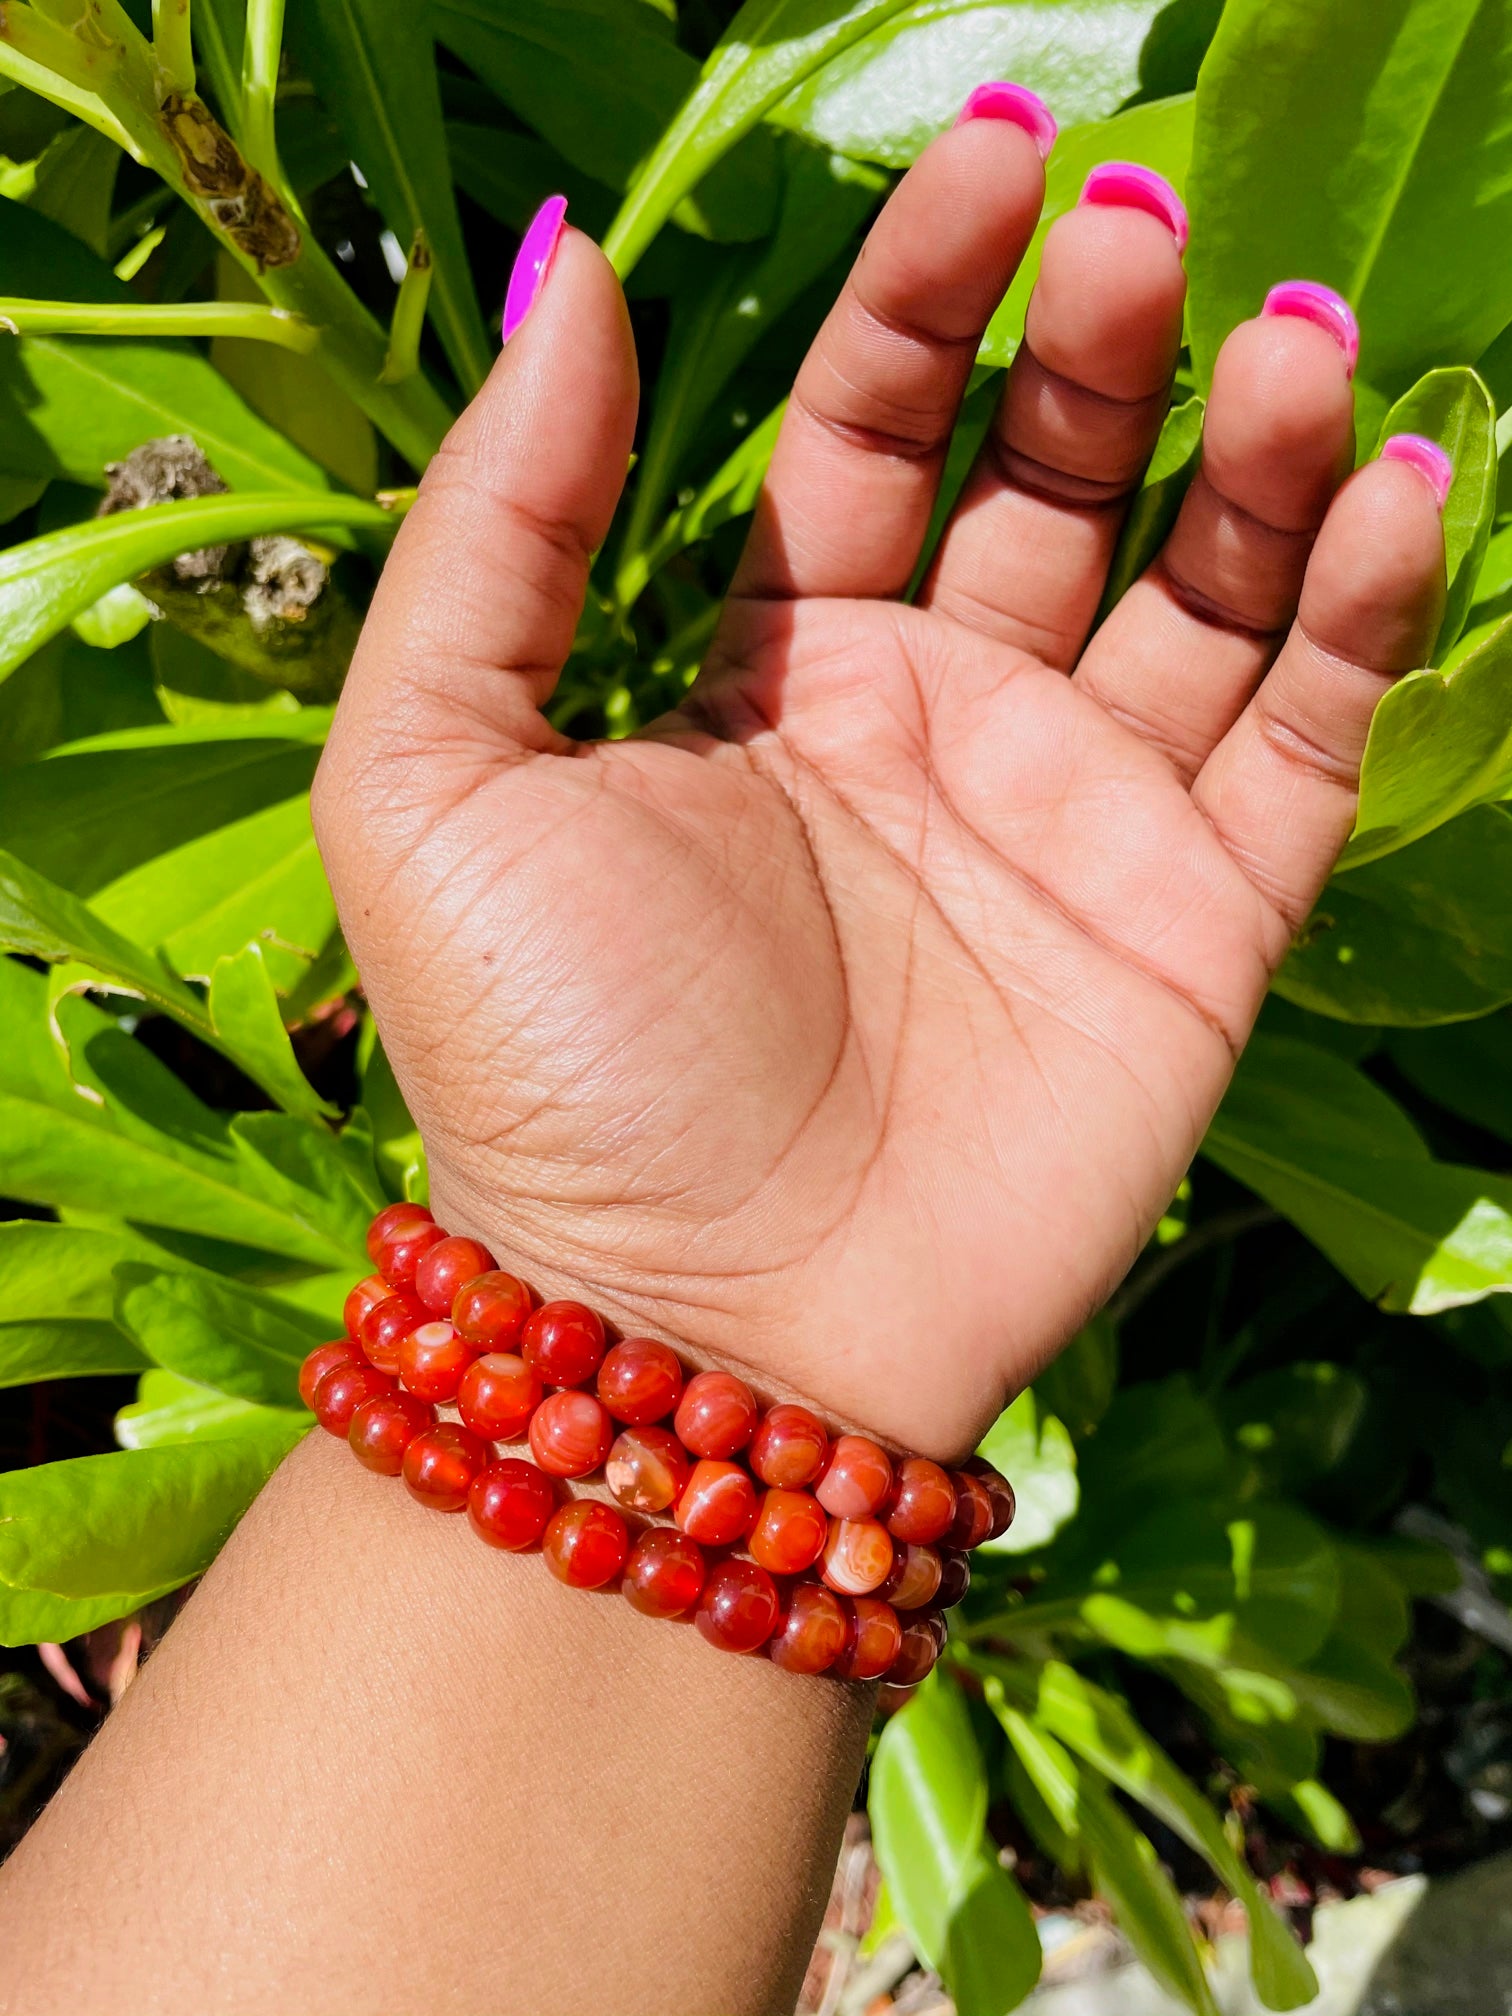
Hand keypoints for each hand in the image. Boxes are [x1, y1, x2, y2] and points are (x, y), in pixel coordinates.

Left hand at [315, 111, 1445, 1459]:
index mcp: (771, 674)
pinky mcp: (1196, 929)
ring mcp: (1077, 826)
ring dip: (1257, 450)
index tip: (990, 156)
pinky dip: (1363, 613)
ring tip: (1287, 335)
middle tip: (1142, 230)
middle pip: (1052, 481)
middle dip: (1102, 346)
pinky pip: (1309, 741)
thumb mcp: (436, 771)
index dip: (926, 293)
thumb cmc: (554, 1063)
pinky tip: (1397, 487)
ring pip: (1206, 588)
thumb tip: (569, 267)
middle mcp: (936, 727)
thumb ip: (502, 522)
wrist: (702, 1333)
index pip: (870, 430)